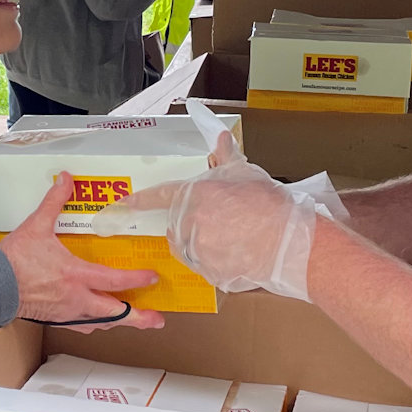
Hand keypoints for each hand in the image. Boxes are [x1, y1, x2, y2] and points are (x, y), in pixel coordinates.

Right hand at [0, 173, 164, 332]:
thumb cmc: (14, 261)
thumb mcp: (36, 226)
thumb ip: (54, 201)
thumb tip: (66, 180)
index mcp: (76, 275)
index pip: (115, 281)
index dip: (137, 280)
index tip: (152, 277)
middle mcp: (76, 298)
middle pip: (115, 314)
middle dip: (138, 317)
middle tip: (156, 318)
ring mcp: (66, 312)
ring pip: (100, 323)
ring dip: (119, 322)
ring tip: (133, 320)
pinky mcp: (55, 318)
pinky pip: (82, 325)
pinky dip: (96, 324)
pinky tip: (98, 321)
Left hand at [97, 139, 341, 301]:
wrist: (290, 243)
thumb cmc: (270, 206)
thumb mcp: (246, 174)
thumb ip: (226, 157)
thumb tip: (220, 137)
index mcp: (194, 196)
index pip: (158, 197)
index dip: (138, 200)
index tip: (120, 204)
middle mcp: (188, 225)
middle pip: (177, 225)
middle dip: (193, 222)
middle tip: (223, 220)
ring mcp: (197, 252)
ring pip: (189, 247)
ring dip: (203, 243)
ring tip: (235, 237)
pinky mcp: (209, 274)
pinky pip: (205, 267)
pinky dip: (217, 262)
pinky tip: (239, 253)